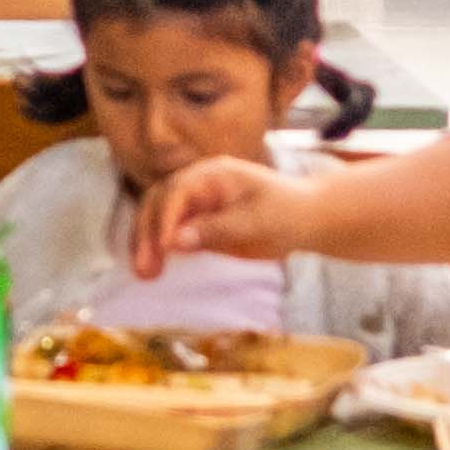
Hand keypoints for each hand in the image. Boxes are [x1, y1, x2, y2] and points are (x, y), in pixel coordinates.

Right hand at [134, 155, 320, 273]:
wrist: (305, 220)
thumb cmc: (287, 211)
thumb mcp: (257, 220)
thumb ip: (217, 228)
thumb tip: (175, 241)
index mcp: (212, 174)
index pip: (177, 191)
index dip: (165, 218)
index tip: (163, 248)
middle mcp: (196, 186)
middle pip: (157, 202)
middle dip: (146, 233)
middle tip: (144, 268)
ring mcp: (194, 206)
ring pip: (157, 220)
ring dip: (145, 245)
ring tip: (143, 275)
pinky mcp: (196, 227)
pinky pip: (169, 237)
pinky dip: (158, 252)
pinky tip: (152, 271)